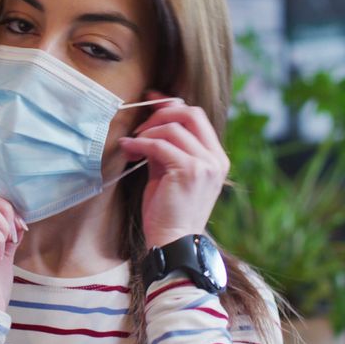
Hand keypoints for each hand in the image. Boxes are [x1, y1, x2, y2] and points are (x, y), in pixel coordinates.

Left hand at [118, 91, 229, 247]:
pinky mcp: (189, 171)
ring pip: (173, 127)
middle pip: (191, 113)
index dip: (172, 105)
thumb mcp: (169, 174)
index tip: (151, 100)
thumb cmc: (168, 212)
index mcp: (215, 158)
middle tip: (140, 125)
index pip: (197, 118)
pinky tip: (129, 148)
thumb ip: (166, 149)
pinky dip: (141, 143)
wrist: (172, 243)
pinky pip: (160, 145)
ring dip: (147, 131)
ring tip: (132, 144)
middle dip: (162, 112)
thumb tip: (151, 124)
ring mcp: (205, 164)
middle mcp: (215, 159)